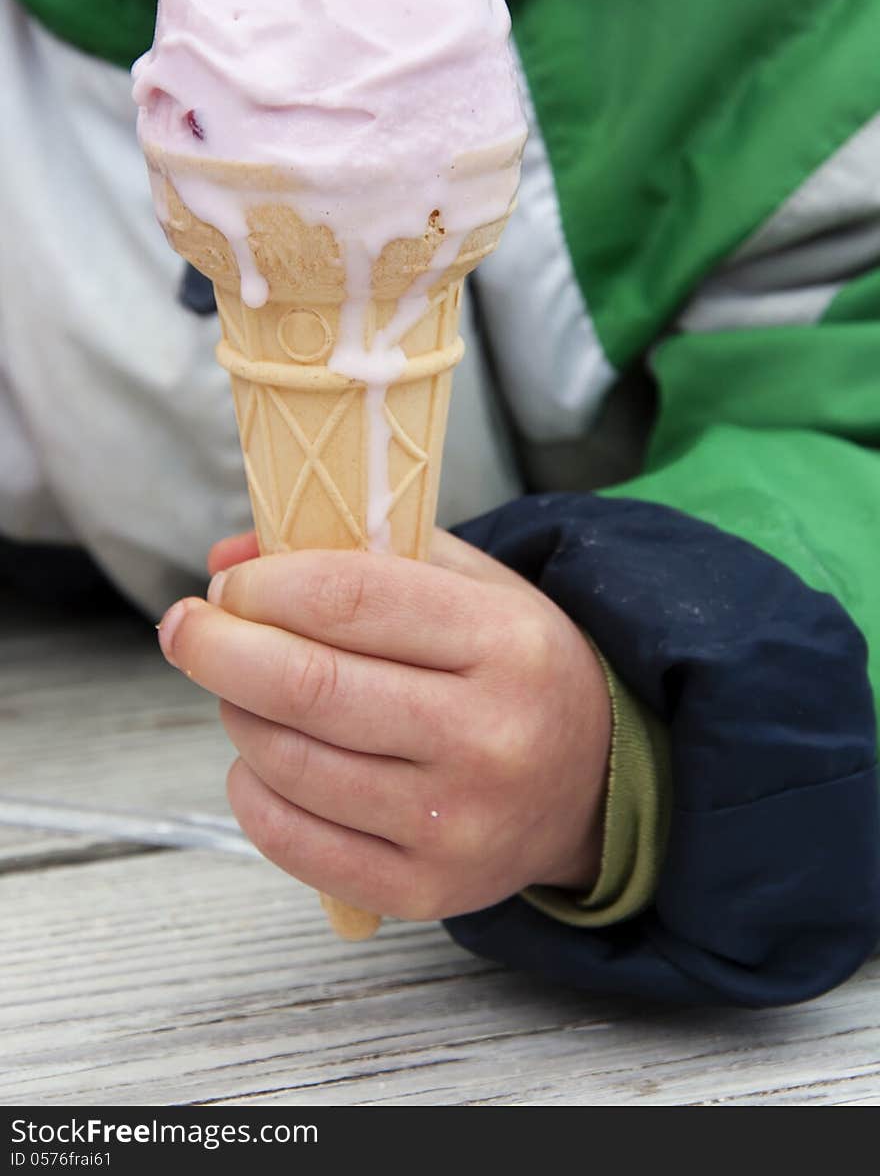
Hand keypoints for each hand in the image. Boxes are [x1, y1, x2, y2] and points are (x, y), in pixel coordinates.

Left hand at [158, 531, 611, 920]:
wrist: (595, 783)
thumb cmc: (514, 667)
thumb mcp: (467, 585)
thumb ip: (358, 553)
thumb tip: (228, 560)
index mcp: (506, 642)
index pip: (351, 597)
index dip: (264, 585)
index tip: (228, 585)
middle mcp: (488, 738)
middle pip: (307, 687)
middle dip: (218, 648)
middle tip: (186, 628)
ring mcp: (457, 825)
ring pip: (289, 763)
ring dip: (236, 716)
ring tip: (243, 693)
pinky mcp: (425, 891)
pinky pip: (294, 841)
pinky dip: (251, 791)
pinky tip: (262, 760)